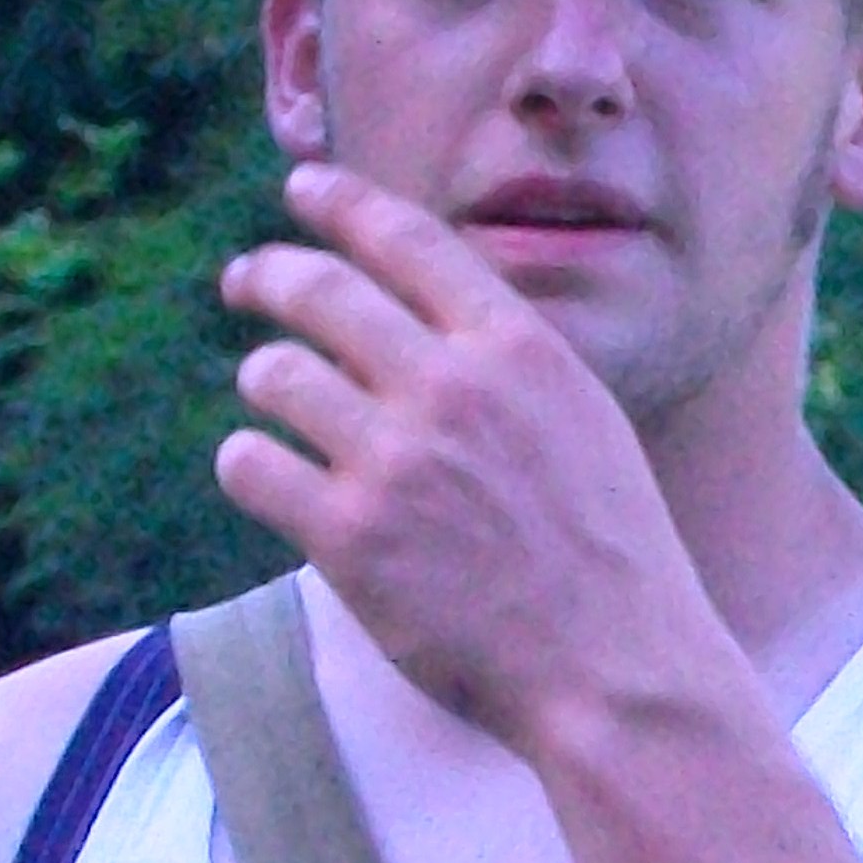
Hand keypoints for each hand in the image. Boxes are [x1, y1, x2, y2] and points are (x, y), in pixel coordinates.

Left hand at [216, 162, 713, 750]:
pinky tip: (261, 472)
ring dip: (264, 381)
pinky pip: (252, 466)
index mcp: (518, 349)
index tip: (301, 191)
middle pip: (322, 292)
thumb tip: (428, 328)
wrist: (618, 672)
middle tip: (245, 280)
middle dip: (269, 274)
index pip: (406, 239)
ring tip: (271, 403)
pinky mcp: (348, 537)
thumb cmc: (612, 561)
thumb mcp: (585, 425)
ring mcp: (395, 460)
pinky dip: (247, 462)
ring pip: (276, 375)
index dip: (339, 204)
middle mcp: (452, 387)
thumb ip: (508, 368)